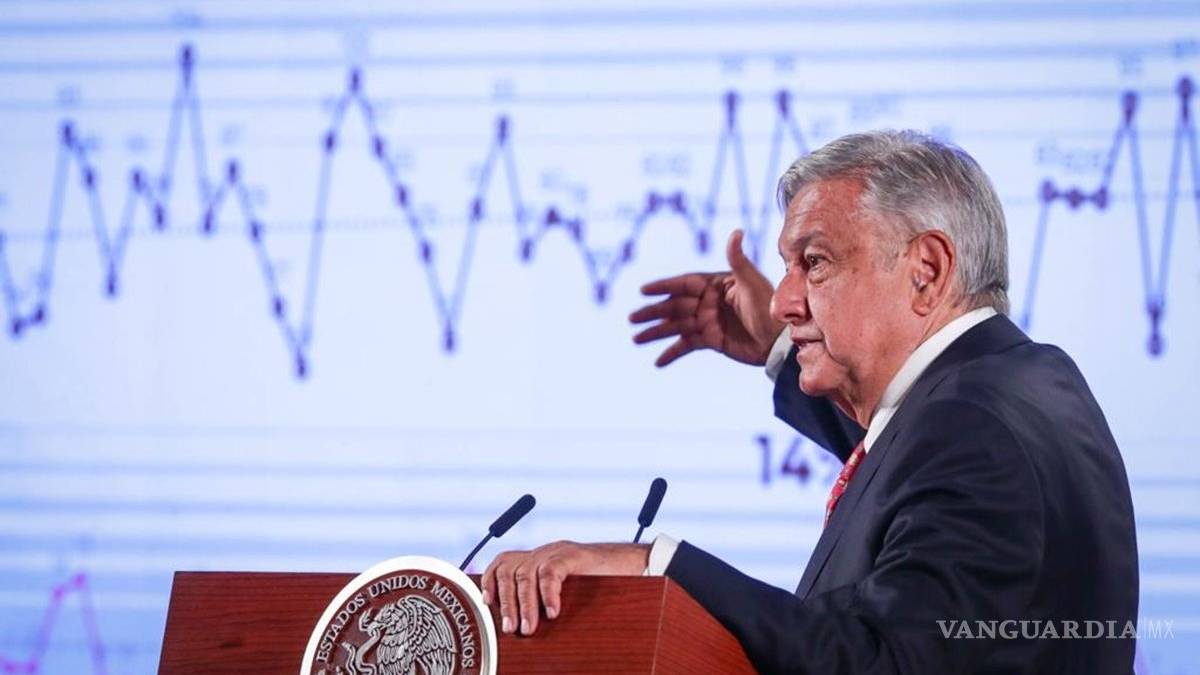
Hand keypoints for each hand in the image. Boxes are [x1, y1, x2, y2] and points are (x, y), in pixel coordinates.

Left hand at [480, 541, 648, 635]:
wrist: (637, 564)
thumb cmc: (604, 584)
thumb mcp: (570, 592)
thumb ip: (548, 600)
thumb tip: (528, 629)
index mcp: (539, 558)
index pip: (504, 561)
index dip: (490, 580)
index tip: (487, 603)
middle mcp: (545, 551)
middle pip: (510, 570)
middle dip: (506, 602)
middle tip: (510, 629)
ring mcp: (559, 551)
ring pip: (527, 574)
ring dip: (524, 605)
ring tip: (528, 629)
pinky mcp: (575, 556)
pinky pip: (552, 572)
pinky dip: (548, 594)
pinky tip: (553, 613)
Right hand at [630, 229, 781, 366]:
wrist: (780, 340)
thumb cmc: (769, 308)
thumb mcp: (752, 283)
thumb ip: (738, 260)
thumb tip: (736, 231)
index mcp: (715, 285)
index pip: (683, 284)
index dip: (663, 287)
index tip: (644, 290)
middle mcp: (707, 303)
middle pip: (674, 306)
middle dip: (653, 312)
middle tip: (632, 318)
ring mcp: (707, 322)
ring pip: (675, 327)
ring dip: (655, 332)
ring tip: (636, 339)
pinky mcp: (711, 340)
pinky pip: (686, 346)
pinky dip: (672, 353)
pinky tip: (658, 362)